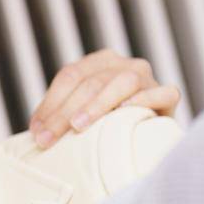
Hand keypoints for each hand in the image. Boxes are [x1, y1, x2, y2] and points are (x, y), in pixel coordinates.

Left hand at [29, 50, 181, 147]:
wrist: (146, 136)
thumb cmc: (106, 126)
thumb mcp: (80, 114)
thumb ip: (61, 114)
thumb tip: (36, 131)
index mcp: (100, 62)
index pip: (70, 76)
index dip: (50, 103)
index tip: (36, 132)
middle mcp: (125, 64)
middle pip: (91, 82)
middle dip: (64, 113)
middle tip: (46, 140)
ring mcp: (149, 78)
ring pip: (124, 82)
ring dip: (98, 104)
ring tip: (78, 126)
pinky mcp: (168, 97)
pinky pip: (162, 93)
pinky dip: (144, 100)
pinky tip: (125, 113)